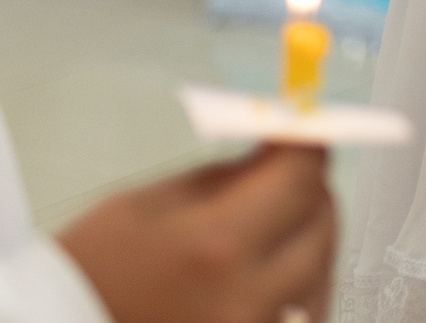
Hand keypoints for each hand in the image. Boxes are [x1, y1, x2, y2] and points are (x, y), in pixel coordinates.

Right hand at [57, 145, 336, 322]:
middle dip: (307, 189)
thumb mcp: (145, 207)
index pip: (300, 178)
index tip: (307, 131)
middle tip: (282, 178)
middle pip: (321, 220)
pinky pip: (309, 306)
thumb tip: (282, 150)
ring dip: (306, 236)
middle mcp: (247, 298)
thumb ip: (225, 177)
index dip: (308, 147)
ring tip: (267, 229)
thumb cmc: (89, 274)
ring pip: (323, 265)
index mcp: (214, 248)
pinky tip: (269, 271)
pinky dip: (300, 281)